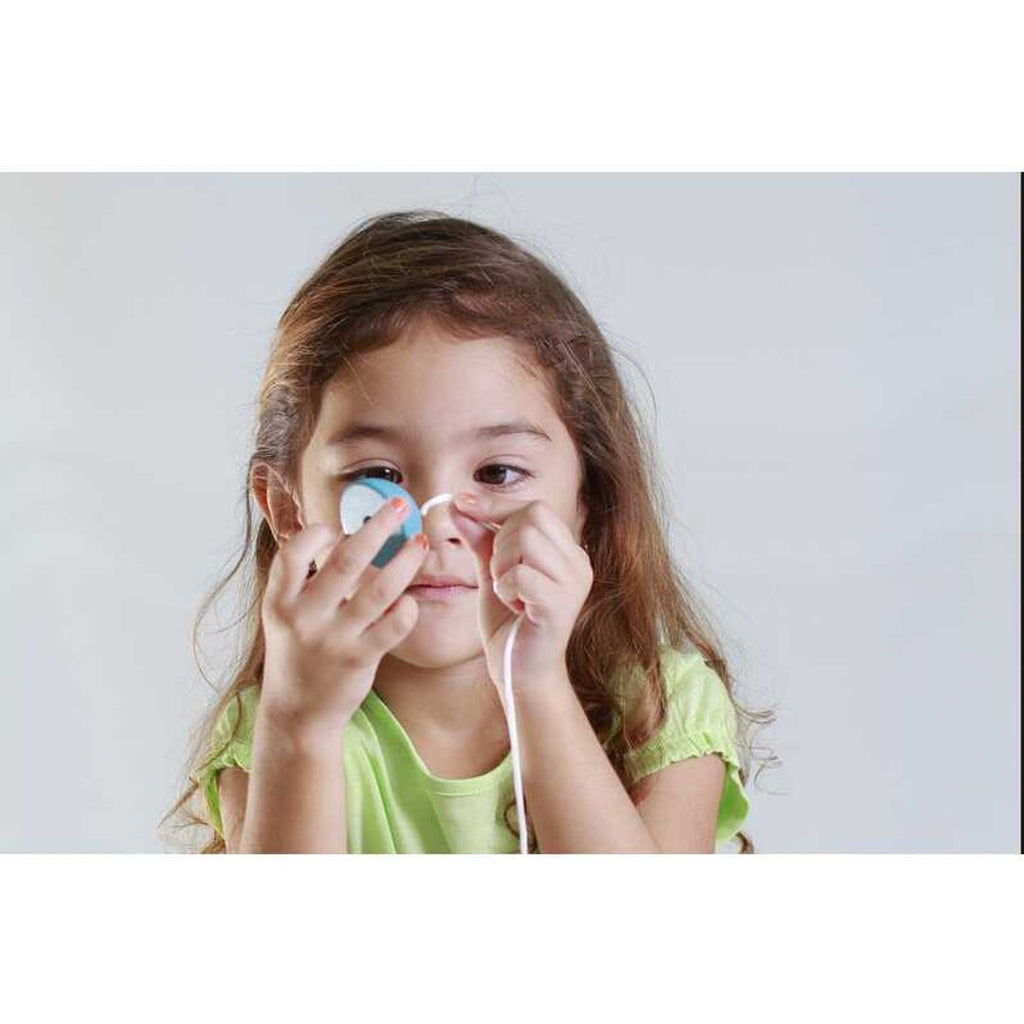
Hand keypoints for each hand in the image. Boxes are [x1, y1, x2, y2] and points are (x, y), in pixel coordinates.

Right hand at [260, 498, 428, 733]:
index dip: (317, 533)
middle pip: (347, 559)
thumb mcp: (285, 614)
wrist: (297, 713)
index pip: (293, 553)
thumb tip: (336, 533)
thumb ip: (303, 578)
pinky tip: (413, 598)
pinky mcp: (359, 659)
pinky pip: (393, 625)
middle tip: (400, 505)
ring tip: (420, 543)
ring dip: (405, 561)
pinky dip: (407, 608)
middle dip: (378, 527)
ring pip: (379, 589)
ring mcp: (333, 639)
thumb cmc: (297, 652)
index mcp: (281, 600)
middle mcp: (305, 617)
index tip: (339, 526)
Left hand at [448, 493, 592, 705]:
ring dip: (502, 564)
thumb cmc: (508, 624)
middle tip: (499, 574)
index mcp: (566, 551)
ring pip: (526, 540)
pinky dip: (505, 587)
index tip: (460, 503)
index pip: (533, 507)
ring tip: (506, 590)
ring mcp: (574, 583)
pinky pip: (521, 574)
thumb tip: (458, 503)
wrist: (519, 674)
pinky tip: (513, 607)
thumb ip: (480, 539)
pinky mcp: (562, 605)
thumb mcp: (491, 573)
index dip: (494, 504)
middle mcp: (578, 562)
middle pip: (531, 516)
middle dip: (500, 539)